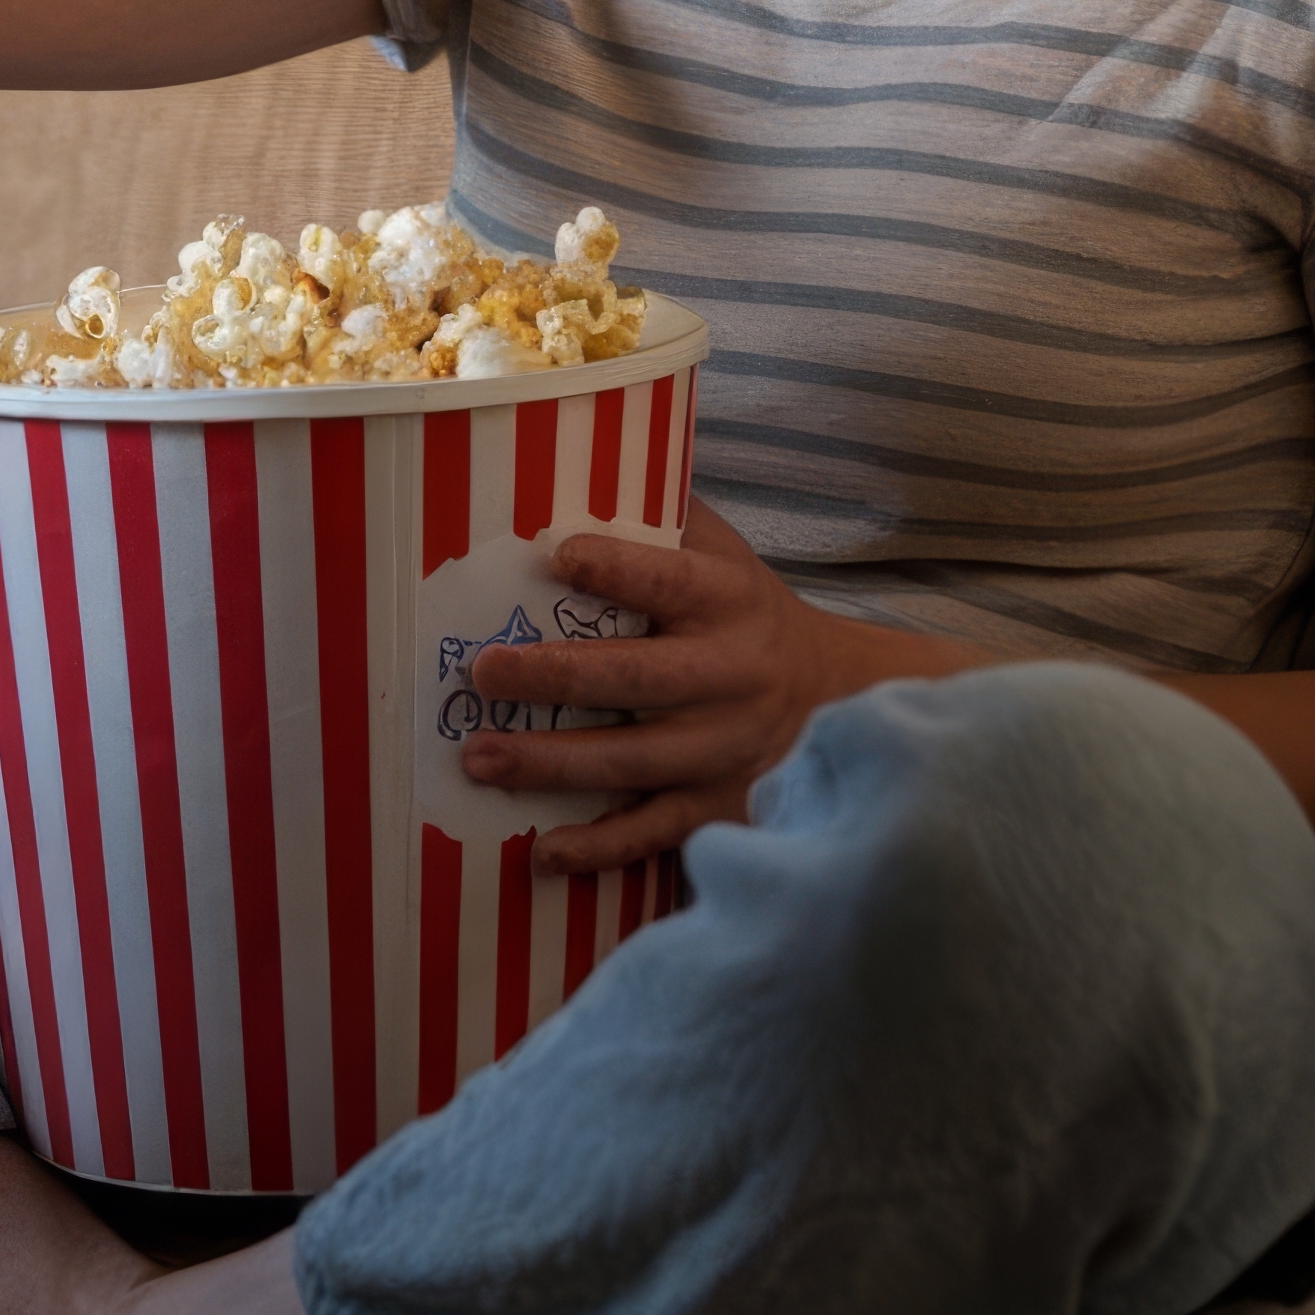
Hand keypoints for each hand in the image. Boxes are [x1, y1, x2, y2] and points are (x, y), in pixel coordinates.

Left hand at [462, 497, 972, 871]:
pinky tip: (540, 850)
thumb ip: (658, 515)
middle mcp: (728, 676)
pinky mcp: (715, 806)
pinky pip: (652, 833)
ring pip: (632, 762)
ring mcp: (721, 749)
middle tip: (482, 671)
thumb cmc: (744, 609)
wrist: (837, 698)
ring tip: (478, 758)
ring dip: (550, 764)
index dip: (616, 568)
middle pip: (638, 678)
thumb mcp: (721, 550)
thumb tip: (563, 464)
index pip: (668, 578)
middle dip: (554, 676)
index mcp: (726, 598)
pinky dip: (596, 847)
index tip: (556, 556)